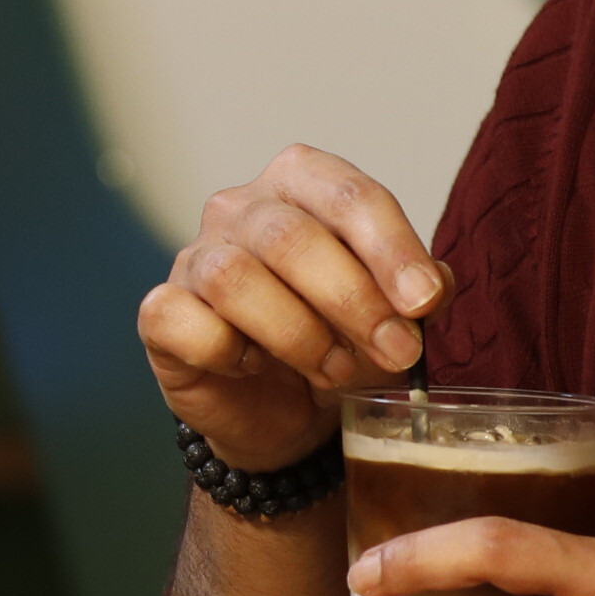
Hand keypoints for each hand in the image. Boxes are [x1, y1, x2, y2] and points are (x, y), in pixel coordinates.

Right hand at [135, 146, 451, 472]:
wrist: (283, 411)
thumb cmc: (339, 340)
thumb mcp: (394, 314)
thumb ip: (421, 289)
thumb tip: (433, 284)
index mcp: (301, 184)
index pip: (347, 195)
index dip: (390, 248)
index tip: (422, 302)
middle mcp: (239, 208)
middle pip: (291, 237)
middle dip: (352, 301)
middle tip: (395, 352)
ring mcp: (192, 257)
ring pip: (234, 278)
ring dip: (297, 334)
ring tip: (334, 369)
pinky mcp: (161, 312)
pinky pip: (184, 321)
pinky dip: (226, 351)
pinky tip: (252, 366)